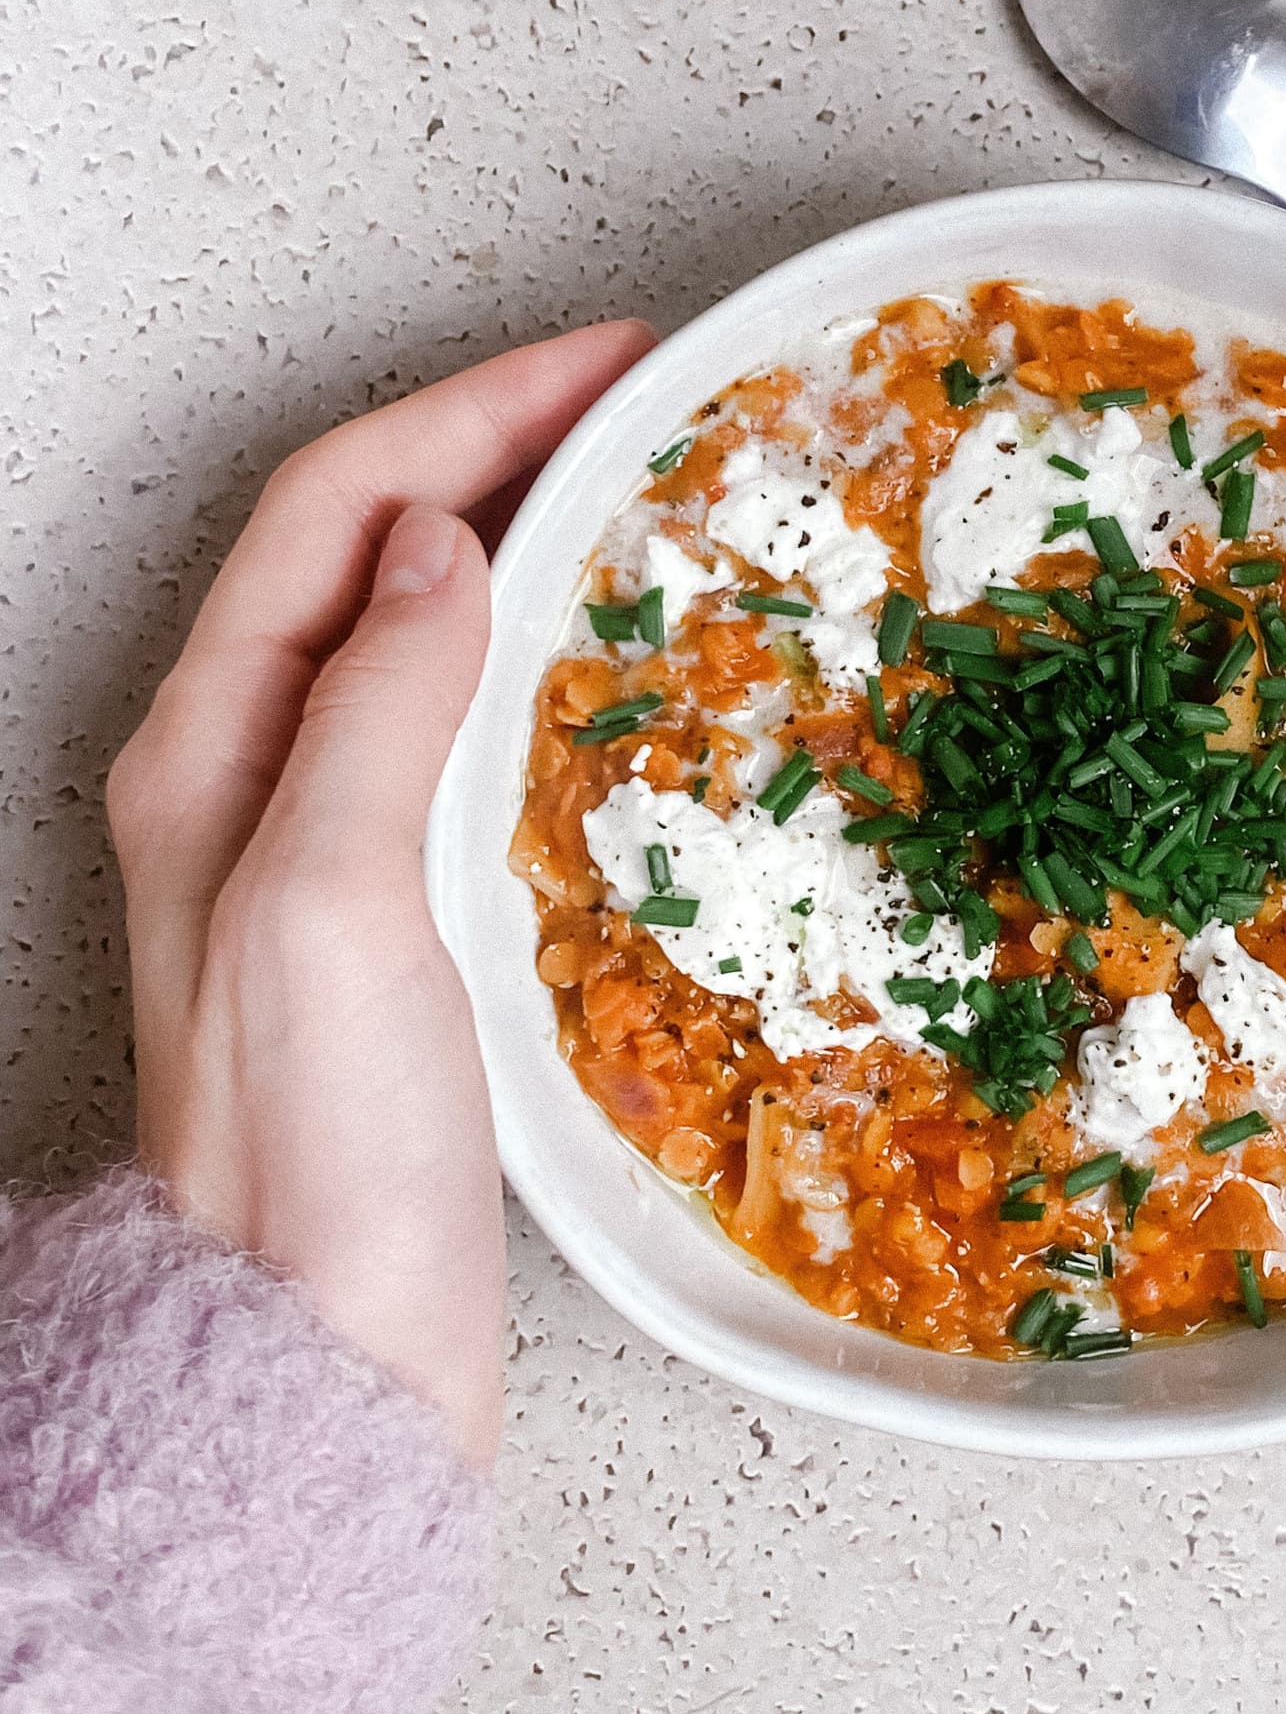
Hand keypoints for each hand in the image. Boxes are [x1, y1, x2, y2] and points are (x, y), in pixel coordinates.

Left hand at [107, 323, 653, 1467]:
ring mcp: (322, 841)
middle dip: (500, 446)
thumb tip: (442, 544)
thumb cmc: (315, 1151)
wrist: (329, 1349)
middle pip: (369, 546)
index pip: (336, 509)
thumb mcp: (330, 899)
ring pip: (419, 625)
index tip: (608, 363)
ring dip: (524, 537)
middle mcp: (252, 775)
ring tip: (644, 495)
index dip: (470, 412)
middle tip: (645, 403)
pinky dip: (540, 653)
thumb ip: (374, 704)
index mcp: (212, 749)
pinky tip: (617, 665)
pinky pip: (461, 721)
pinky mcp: (395, 908)